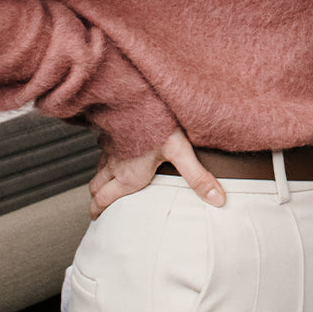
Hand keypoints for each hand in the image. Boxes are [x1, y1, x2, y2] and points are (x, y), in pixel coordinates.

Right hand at [89, 127, 223, 218]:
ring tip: (106, 184)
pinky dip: (105, 157)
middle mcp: (114, 163)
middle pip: (97, 186)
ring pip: (98, 168)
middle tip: (98, 206)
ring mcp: (110, 146)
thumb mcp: (181, 151)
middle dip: (97, 198)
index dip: (97, 211)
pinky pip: (103, 149)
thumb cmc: (158, 122)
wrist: (138, 93)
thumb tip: (217, 199)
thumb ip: (198, 177)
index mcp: (128, 175)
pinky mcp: (111, 130)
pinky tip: (115, 151)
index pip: (104, 199)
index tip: (95, 218)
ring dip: (100, 178)